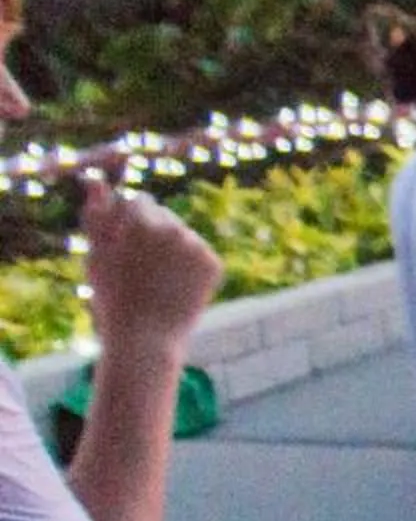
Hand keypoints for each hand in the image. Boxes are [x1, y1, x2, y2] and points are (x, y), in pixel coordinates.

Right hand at [79, 180, 221, 348]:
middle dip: (151, 231)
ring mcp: (198, 246)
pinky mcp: (214, 264)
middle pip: (163, 215)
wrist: (145, 338)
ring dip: (171, 247)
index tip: (123, 244)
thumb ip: (97, 214)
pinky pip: (199, 254)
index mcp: (143, 221)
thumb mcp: (96, 254)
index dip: (128, 222)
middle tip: (139, 266)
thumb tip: (99, 182)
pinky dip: (189, 265)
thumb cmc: (112, 296)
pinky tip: (175, 285)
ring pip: (182, 235)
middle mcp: (175, 228)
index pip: (138, 201)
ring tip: (157, 278)